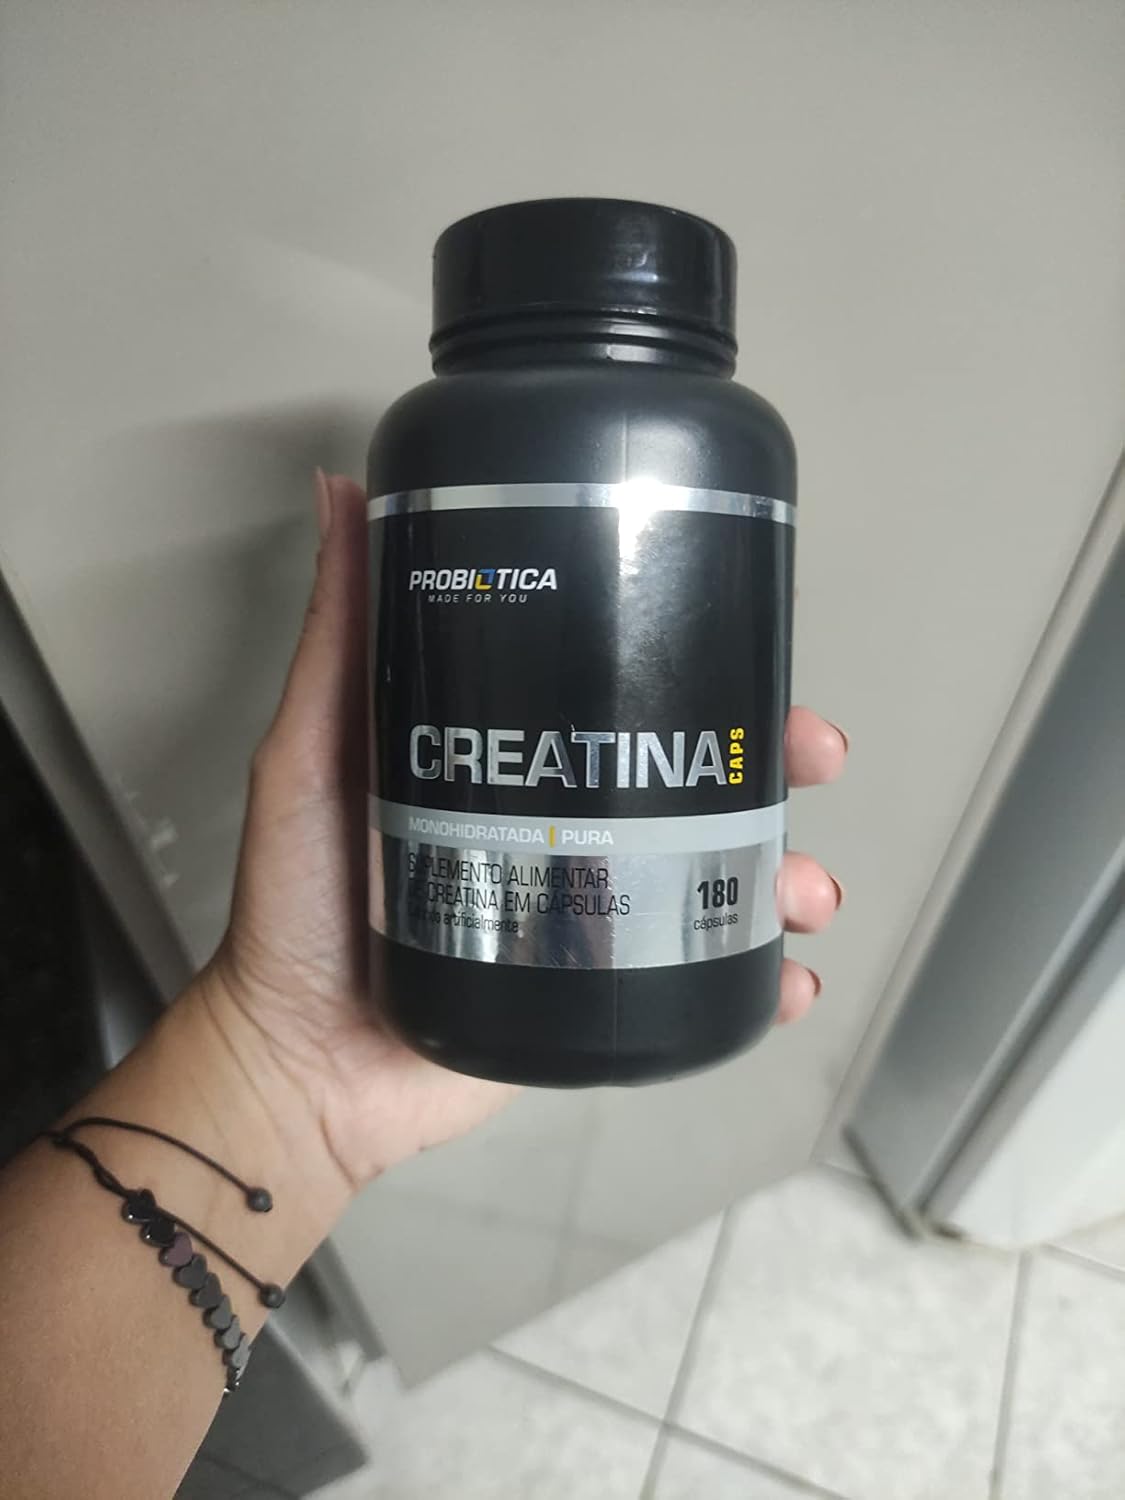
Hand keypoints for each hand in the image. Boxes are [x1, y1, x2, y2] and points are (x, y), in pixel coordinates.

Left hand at [205, 474, 847, 1191]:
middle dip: (774, 766)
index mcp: (521, 761)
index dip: (709, 671)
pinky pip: (702, 983)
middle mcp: (570, 830)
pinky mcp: (600, 1001)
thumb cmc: (297, 905)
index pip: (631, 696)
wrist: (299, 1066)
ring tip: (806, 890)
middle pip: (700, 779)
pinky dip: (764, 982)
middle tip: (811, 760)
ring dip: (788, 873)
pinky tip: (793, 980)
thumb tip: (339, 488)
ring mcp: (593, 919)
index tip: (761, 656)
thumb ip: (334, 642)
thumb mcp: (311, 753)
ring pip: (720, 878)